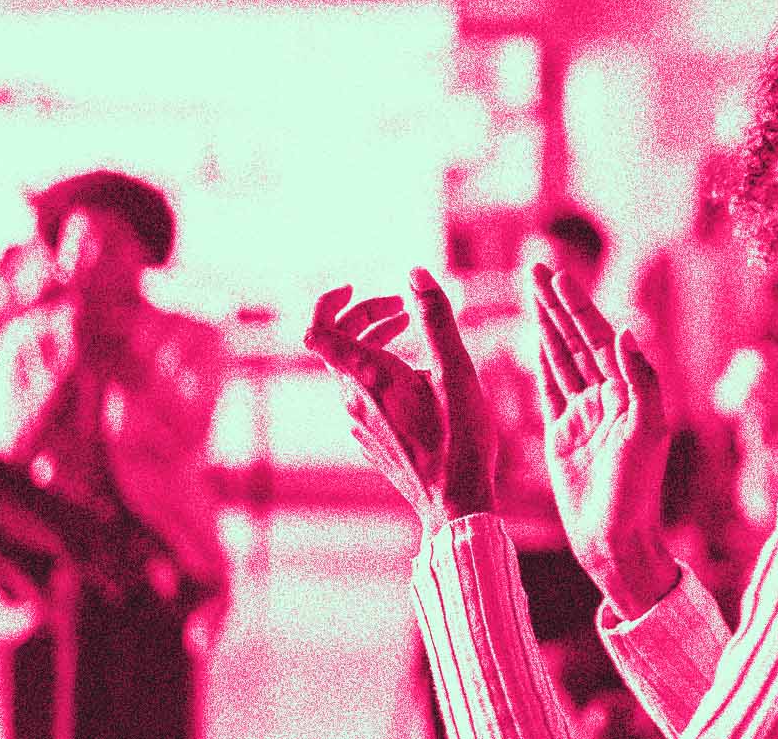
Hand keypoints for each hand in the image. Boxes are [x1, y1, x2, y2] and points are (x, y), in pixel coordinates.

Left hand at [304, 268, 494, 532]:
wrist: (455, 503)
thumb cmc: (460, 439)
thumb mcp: (458, 371)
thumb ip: (436, 318)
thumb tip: (415, 273)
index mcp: (369, 377)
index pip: (317, 328)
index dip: (327, 301)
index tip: (354, 287)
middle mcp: (353, 399)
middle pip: (337, 344)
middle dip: (368, 315)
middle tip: (405, 308)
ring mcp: (358, 423)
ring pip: (352, 370)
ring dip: (377, 343)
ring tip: (415, 337)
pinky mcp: (368, 440)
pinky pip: (363, 395)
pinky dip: (382, 373)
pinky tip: (419, 381)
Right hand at [532, 264, 677, 618]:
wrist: (615, 541)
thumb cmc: (636, 493)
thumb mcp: (646, 433)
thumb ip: (641, 380)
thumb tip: (628, 331)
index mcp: (629, 392)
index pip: (599, 338)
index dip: (577, 306)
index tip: (557, 276)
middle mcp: (608, 398)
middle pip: (578, 339)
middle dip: (557, 303)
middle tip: (537, 267)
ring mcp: (585, 415)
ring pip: (563, 359)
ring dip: (547, 324)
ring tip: (532, 291)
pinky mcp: (564, 435)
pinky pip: (550, 389)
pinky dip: (542, 362)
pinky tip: (535, 339)